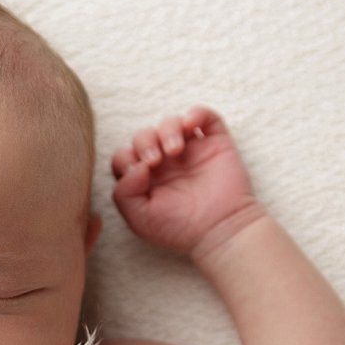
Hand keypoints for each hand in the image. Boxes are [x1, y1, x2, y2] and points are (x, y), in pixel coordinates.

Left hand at [111, 107, 258, 255]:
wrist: (220, 231)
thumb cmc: (179, 229)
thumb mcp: (139, 218)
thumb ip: (124, 192)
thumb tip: (133, 166)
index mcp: (144, 178)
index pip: (124, 156)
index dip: (125, 159)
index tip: (140, 174)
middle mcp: (165, 162)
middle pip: (144, 136)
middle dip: (144, 143)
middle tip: (155, 162)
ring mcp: (190, 151)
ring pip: (171, 123)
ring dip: (167, 130)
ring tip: (174, 151)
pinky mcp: (215, 144)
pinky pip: (205, 116)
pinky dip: (196, 113)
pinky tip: (190, 125)